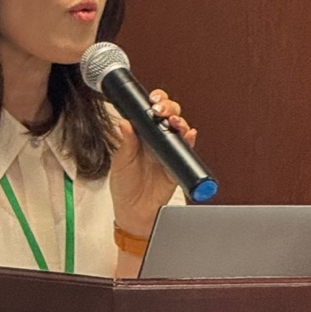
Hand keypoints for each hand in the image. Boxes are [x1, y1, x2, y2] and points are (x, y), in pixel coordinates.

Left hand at [109, 90, 197, 234]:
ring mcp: (168, 151)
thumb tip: (124, 123)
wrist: (135, 211)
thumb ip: (125, 144)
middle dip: (169, 107)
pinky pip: (187, 149)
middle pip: (168, 115)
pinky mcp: (177, 163)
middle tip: (162, 110)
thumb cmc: (125, 187)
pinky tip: (189, 135)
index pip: (150, 112)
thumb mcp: (120, 163)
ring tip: (175, 123)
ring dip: (180, 122)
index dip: (155, 101)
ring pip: (179, 129)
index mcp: (140, 135)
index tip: (153, 100)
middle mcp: (155, 140)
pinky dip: (190, 140)